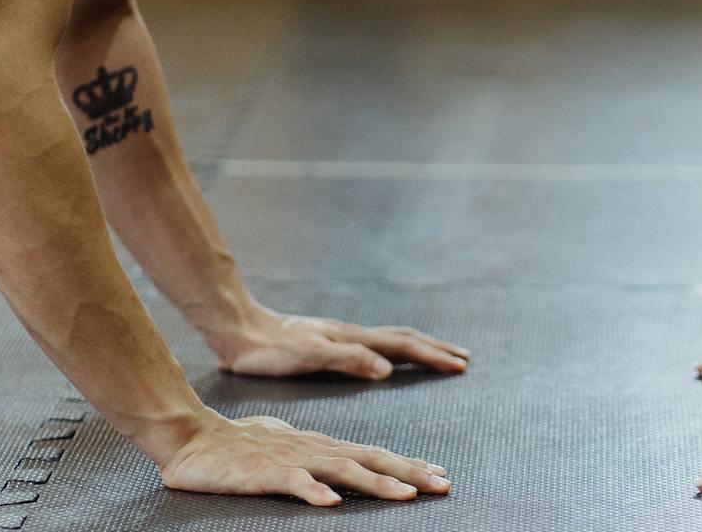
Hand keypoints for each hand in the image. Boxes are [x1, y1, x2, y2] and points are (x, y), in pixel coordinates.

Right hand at [160, 411, 450, 503]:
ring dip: (378, 482)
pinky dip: (315, 492)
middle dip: (410, 472)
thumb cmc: (238, 444)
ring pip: (344, 470)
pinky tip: (332, 503)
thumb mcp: (285, 448)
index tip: (439, 473)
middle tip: (444, 484)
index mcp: (321, 446)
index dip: (408, 464)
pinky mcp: (266, 472)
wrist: (193, 436)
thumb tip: (337, 473)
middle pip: (371, 459)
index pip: (374, 453)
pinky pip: (295, 483)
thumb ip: (314, 457)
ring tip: (406, 494)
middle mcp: (315, 449)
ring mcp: (293, 459)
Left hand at [210, 305, 469, 379]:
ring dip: (418, 349)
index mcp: (351, 339)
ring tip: (437, 355)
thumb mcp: (309, 355)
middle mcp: (351, 335)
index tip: (459, 365)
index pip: (402, 347)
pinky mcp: (329, 344)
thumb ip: (348, 360)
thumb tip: (386, 370)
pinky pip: (374, 347)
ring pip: (390, 341)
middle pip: (403, 339)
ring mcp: (341, 337)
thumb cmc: (269, 349)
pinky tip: (389, 360)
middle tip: (462, 359)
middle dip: (434, 349)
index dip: (432, 356)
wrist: (239, 330)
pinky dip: (394, 352)